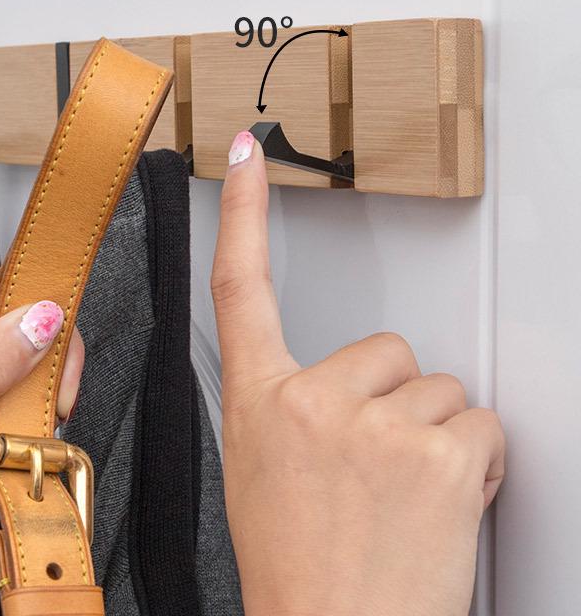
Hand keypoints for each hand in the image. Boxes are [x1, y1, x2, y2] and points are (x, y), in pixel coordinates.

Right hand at [212, 132, 504, 615]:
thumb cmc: (298, 564)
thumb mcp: (259, 467)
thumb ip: (288, 404)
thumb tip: (330, 379)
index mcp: (259, 399)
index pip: (240, 285)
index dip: (244, 213)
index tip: (249, 159)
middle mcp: (309, 398)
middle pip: (386, 347)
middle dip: (395, 399)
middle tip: (378, 464)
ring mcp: (373, 422)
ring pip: (439, 387)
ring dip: (435, 434)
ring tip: (406, 493)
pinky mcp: (437, 450)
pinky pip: (482, 421)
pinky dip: (478, 460)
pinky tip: (442, 501)